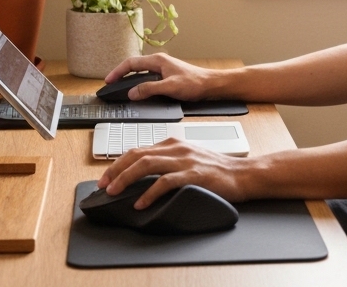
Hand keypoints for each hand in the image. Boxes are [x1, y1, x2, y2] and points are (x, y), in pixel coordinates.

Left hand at [98, 139, 253, 207]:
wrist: (243, 174)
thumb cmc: (217, 170)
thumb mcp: (188, 159)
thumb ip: (167, 162)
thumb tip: (143, 174)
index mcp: (172, 143)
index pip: (138, 149)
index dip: (118, 163)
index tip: (106, 177)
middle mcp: (176, 148)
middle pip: (137, 154)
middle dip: (115, 170)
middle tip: (103, 185)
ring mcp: (184, 160)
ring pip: (146, 164)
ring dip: (126, 178)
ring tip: (114, 192)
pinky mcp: (193, 175)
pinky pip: (165, 182)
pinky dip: (149, 193)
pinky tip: (141, 203)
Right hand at [104, 53, 222, 101]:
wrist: (211, 85)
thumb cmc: (195, 83)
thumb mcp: (169, 87)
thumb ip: (149, 89)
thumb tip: (132, 93)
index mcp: (158, 60)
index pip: (131, 63)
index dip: (118, 72)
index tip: (109, 81)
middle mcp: (159, 62)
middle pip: (134, 66)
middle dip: (121, 75)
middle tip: (111, 85)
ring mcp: (163, 69)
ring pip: (141, 72)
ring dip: (130, 79)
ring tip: (121, 88)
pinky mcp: (167, 76)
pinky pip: (148, 78)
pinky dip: (139, 83)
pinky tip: (139, 91)